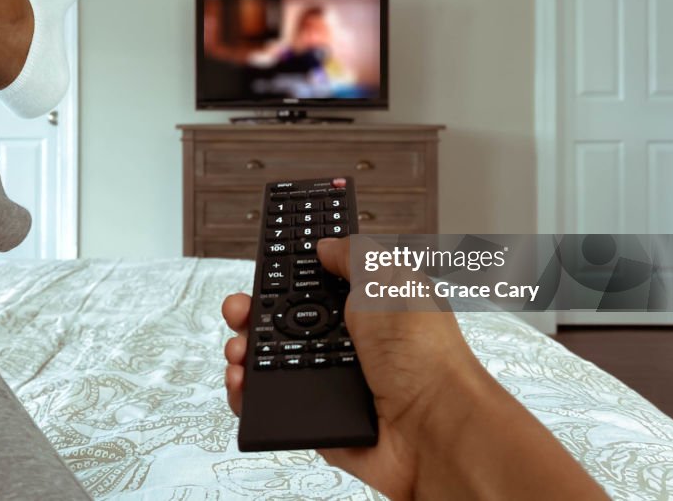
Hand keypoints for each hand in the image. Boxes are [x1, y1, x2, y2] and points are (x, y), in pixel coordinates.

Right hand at [221, 236, 483, 499]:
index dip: (287, 276)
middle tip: (241, 308)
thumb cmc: (425, 354)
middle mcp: (350, 342)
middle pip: (285, 322)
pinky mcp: (318, 415)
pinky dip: (249, 393)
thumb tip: (328, 245)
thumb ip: (355, 255)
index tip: (263, 270)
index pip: (316, 285)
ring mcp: (332, 380)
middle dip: (254, 311)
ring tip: (240, 349)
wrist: (432, 428)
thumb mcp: (388, 280)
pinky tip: (243, 381)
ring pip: (272, 362)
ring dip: (245, 352)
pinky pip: (273, 402)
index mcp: (367, 307)